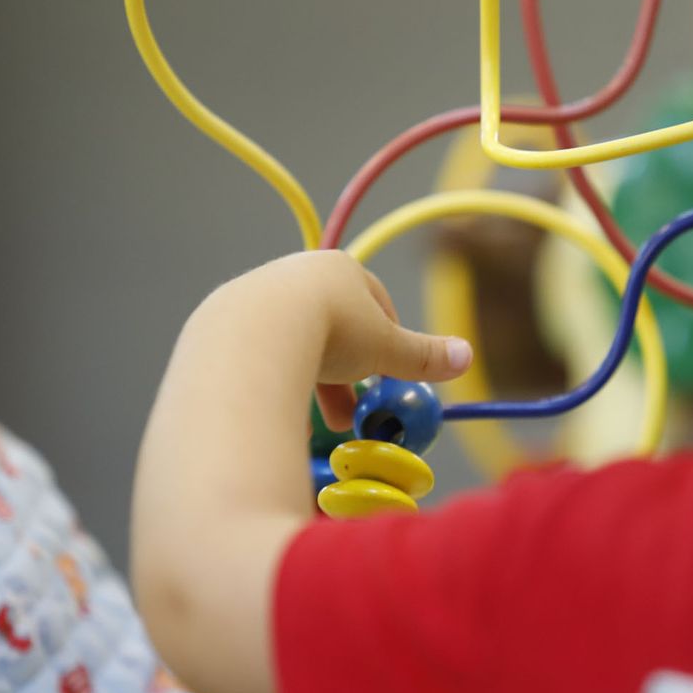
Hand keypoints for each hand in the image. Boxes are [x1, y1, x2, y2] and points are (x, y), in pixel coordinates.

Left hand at [220, 251, 472, 430]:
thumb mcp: (386, 349)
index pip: (375, 304)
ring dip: (315, 383)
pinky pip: (262, 357)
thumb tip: (465, 357)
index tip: (386, 380)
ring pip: (296, 344)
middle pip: (333, 328)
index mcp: (340, 269)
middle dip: (348, 374)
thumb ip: (423, 355)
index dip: (386, 346)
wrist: (251, 335)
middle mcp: (297, 274)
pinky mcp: (227, 324)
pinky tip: (284, 408)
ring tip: (323, 423)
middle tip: (352, 414)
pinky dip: (278, 382)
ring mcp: (258, 296)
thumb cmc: (329, 332)